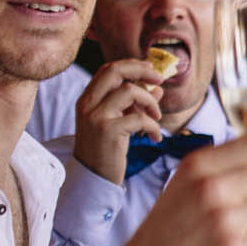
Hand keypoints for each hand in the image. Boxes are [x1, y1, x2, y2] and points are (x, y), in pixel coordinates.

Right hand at [73, 58, 165, 185]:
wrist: (93, 180)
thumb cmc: (107, 151)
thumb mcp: (119, 123)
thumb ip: (134, 105)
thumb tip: (157, 89)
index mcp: (87, 100)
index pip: (108, 69)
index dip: (132, 65)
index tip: (151, 70)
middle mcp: (87, 104)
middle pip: (115, 71)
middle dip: (142, 71)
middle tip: (160, 80)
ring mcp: (96, 117)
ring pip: (130, 91)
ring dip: (151, 103)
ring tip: (156, 119)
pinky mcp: (108, 131)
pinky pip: (140, 118)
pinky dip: (153, 126)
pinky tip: (155, 138)